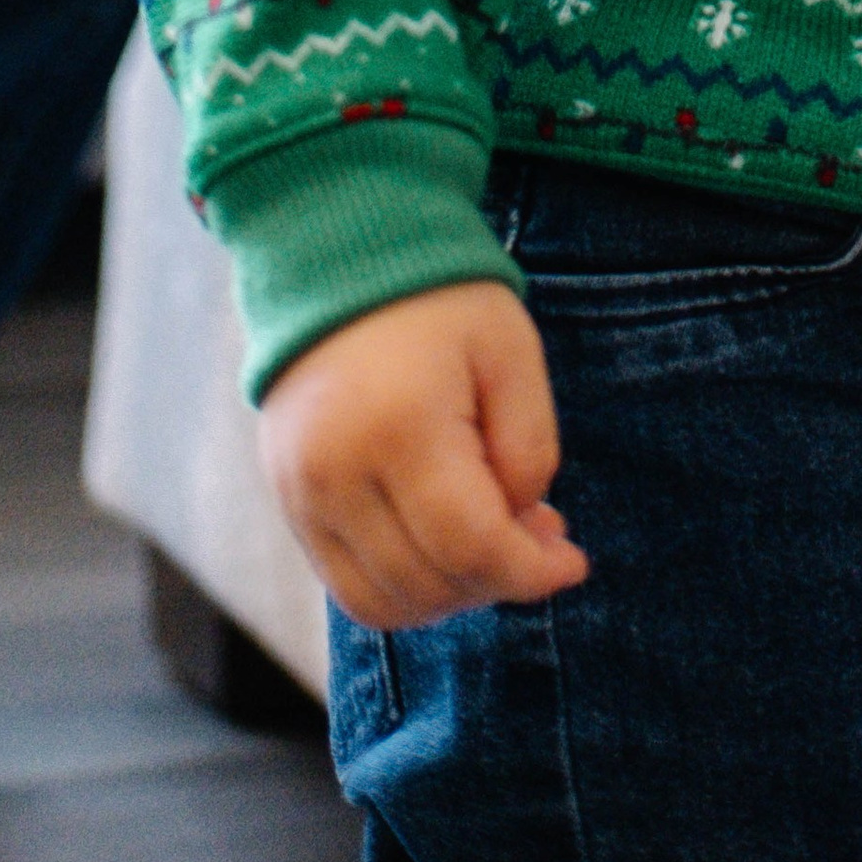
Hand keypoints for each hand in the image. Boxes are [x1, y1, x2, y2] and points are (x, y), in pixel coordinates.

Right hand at [259, 280, 588, 630]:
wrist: (340, 258)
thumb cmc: (440, 301)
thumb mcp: (511, 355)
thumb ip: (527, 450)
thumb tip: (522, 533)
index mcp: (400, 429)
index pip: (469, 546)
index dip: (530, 572)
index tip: (573, 564)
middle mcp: (336, 475)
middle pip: (427, 584)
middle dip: (496, 582)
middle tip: (539, 537)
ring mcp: (301, 495)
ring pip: (380, 603)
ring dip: (450, 595)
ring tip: (493, 540)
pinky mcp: (288, 503)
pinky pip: (345, 583)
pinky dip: (403, 585)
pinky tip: (443, 542)